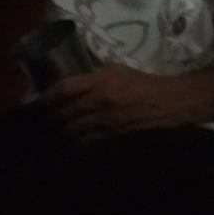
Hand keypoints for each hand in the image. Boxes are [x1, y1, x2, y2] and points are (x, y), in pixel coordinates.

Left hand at [43, 65, 199, 144]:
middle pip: (64, 112)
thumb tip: (69, 79)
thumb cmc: (144, 84)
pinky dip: (76, 144)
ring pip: (72, 130)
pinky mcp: (113, 137)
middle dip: (52, 118)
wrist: (171, 103)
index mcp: (101, 80)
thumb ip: (93, 75)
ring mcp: (106, 121)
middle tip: (47, 121)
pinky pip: (86, 143)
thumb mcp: (118, 70)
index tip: (42, 101)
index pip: (64, 88)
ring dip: (62, 133)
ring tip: (57, 134)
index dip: (48, 96)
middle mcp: (100, 101)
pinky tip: (73, 144)